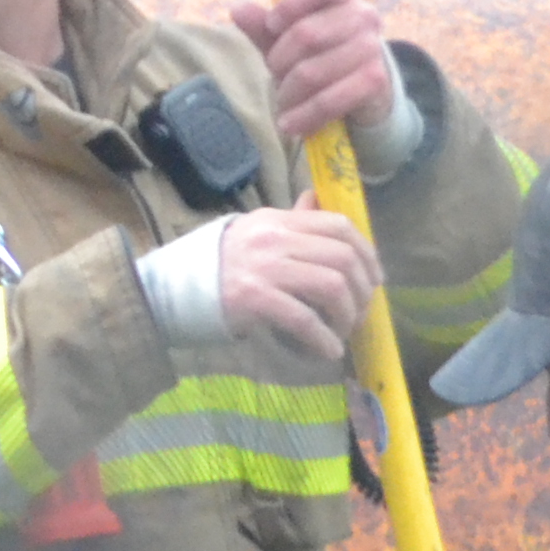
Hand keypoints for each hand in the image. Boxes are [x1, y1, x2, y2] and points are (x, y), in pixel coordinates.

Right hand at [211, 207, 376, 369]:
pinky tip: (329, 350)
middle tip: (360, 313)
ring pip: (331, 286)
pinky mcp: (254, 299)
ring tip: (343, 332)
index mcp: (280, 220)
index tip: (373, 278)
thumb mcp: (257, 230)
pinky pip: (303, 318)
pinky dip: (323, 338)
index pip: (338, 225)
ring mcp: (265, 268)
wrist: (176, 287)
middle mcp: (276, 239)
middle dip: (362, 290)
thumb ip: (292, 220)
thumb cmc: (223, 263)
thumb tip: (317, 200)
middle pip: (342, 258)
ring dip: (347, 315)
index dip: (366, 253)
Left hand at [226, 0, 397, 142]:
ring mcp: (372, 47)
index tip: (271, 25)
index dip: (290, 2)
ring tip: (282, 103)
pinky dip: (305, 116)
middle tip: (273, 74)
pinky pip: (330, 100)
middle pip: (307, 33)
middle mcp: (362, 15)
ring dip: (289, 93)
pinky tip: (290, 124)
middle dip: (280, 61)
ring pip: (313, 71)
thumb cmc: (320, 55)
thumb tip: (238, 10)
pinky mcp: (375, 80)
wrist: (363, 91)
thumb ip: (265, 26)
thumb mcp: (288, 39)